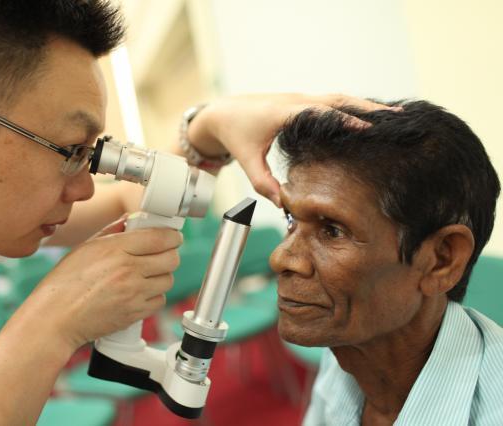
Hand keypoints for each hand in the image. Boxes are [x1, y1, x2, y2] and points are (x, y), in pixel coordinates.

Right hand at [18, 215, 181, 349]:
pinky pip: (159, 300)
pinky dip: (153, 296)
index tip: (172, 236)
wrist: (55, 318)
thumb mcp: (86, 247)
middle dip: (169, 254)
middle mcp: (128, 270)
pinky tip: (138, 292)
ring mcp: (134, 294)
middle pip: (171, 258)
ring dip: (161, 276)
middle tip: (160, 254)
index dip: (172, 235)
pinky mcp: (135, 313)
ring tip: (145, 275)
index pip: (160, 238)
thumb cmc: (65, 283)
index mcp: (116, 249)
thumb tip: (132, 221)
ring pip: (168, 280)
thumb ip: (113, 232)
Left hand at [188, 93, 398, 205]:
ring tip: (391, 115)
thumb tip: (284, 204)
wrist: (221, 113)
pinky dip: (351, 106)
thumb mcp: (247, 160)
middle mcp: (296, 100)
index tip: (370, 129)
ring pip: (338, 97)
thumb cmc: (234, 135)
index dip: (346, 120)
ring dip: (363, 105)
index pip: (322, 113)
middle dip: (368, 108)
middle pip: (339, 99)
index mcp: (284, 112)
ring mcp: (300, 98)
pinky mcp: (301, 102)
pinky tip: (366, 116)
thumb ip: (264, 183)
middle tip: (396, 117)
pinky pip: (331, 101)